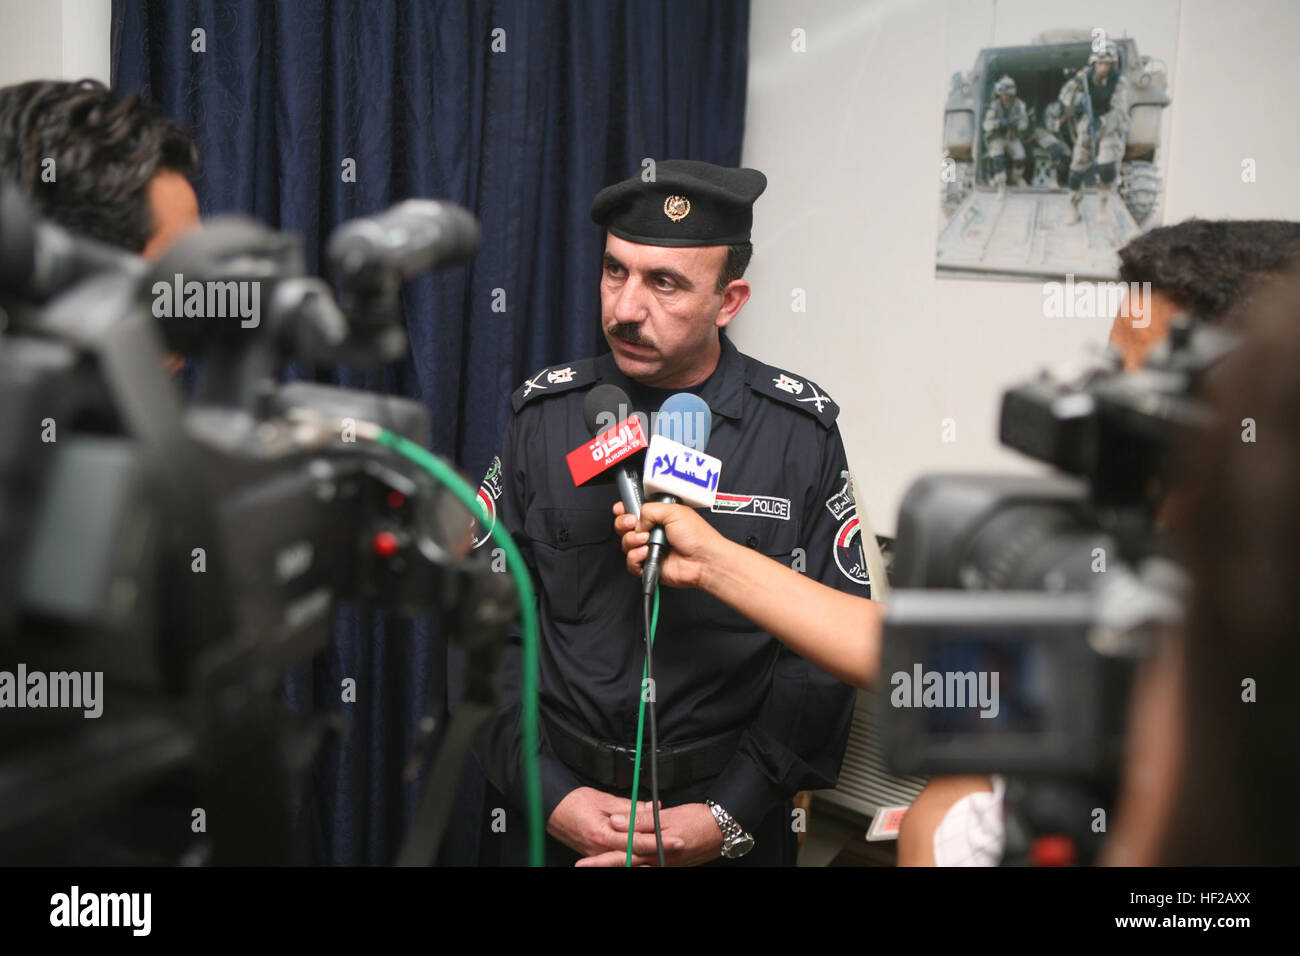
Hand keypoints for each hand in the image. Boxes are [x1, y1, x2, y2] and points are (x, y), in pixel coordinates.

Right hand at [547, 787, 683, 863]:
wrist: (550, 809)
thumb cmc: (573, 802)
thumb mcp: (603, 800)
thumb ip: (629, 807)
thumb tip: (651, 807)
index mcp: (603, 835)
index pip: (637, 841)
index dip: (658, 840)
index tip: (675, 839)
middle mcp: (601, 850)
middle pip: (635, 855)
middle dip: (658, 852)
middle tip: (678, 846)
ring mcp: (597, 855)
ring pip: (627, 860)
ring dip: (648, 857)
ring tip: (666, 854)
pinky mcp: (595, 855)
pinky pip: (618, 859)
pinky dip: (632, 858)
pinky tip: (645, 859)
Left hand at [581, 801, 724, 866]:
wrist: (723, 830)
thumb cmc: (698, 820)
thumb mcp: (669, 817)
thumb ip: (642, 821)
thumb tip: (617, 822)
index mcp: (655, 849)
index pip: (623, 854)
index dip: (601, 859)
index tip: (583, 863)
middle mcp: (658, 861)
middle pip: (626, 864)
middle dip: (603, 866)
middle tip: (582, 866)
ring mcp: (664, 864)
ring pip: (636, 866)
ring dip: (618, 864)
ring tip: (600, 864)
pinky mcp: (670, 863)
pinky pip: (648, 866)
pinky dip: (637, 865)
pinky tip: (629, 863)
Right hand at [612, 500, 726, 588]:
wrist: (704, 560)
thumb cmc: (697, 537)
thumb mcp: (673, 511)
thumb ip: (650, 509)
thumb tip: (638, 519)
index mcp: (658, 517)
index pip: (634, 511)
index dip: (624, 510)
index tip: (621, 509)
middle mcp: (652, 533)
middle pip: (624, 527)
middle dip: (624, 523)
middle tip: (633, 524)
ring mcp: (649, 549)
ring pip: (626, 544)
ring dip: (632, 540)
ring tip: (646, 540)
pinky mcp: (648, 566)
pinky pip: (631, 562)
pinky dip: (636, 557)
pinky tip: (647, 553)